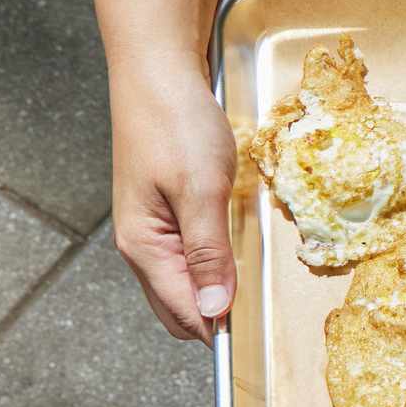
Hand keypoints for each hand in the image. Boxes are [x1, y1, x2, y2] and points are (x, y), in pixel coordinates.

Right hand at [110, 53, 236, 345]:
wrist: (158, 73)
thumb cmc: (176, 126)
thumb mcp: (201, 191)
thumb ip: (208, 253)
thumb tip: (214, 309)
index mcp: (145, 248)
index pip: (185, 313)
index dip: (221, 329)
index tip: (259, 334)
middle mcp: (143, 246)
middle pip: (181, 307)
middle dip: (218, 315)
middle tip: (262, 311)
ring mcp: (154, 230)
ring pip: (186, 283)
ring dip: (217, 290)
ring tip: (251, 286)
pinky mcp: (167, 213)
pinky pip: (190, 257)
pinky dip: (213, 266)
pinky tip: (236, 257)